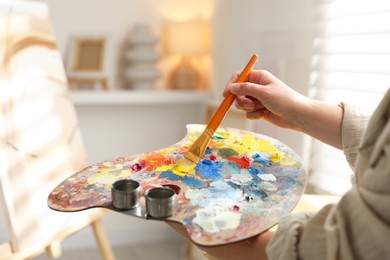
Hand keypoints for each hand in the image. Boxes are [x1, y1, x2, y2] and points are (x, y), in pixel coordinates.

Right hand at [224, 69, 342, 148]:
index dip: (231, 85)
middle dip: (241, 100)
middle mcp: (257, 87)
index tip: (226, 95)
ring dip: (249, 108)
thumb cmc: (284, 100)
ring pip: (242, 104)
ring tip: (260, 109)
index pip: (239, 77)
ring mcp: (257, 99)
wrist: (297, 115)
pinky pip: (248, 113)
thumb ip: (246, 89)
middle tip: (250, 104)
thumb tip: (231, 87)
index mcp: (258, 77)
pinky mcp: (259, 110)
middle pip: (238, 92)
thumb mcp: (263, 92)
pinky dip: (255, 115)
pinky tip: (265, 114)